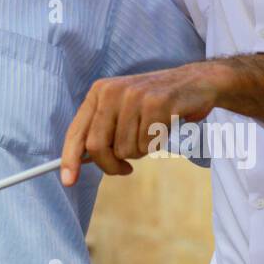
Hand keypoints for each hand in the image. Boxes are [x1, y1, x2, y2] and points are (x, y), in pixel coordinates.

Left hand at [60, 62, 221, 184]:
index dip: (70, 158)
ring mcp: (134, 95)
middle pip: (97, 146)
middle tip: (125, 169)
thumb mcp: (122, 110)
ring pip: (126, 150)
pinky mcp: (157, 103)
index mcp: (99, 93)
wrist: (195, 83)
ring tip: (151, 133)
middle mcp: (111, 91)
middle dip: (111, 165)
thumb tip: (81, 161)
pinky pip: (148, 145)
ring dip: (140, 151)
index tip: (68, 181)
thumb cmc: (155, 104)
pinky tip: (164, 128)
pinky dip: (157, 145)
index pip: (77, 131)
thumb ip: (102, 131)